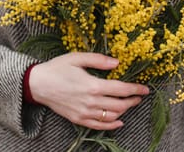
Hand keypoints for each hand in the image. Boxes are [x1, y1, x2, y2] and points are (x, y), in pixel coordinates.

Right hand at [28, 52, 149, 129]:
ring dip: (124, 111)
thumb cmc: (57, 68)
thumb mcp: (77, 58)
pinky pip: (99, 126)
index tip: (145, 89)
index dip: (135, 89)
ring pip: (111, 116)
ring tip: (129, 104)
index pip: (121, 90)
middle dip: (132, 101)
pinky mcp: (78, 119)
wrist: (38, 84)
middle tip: (138, 96)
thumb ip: (98, 60)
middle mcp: (90, 102)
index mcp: (92, 85)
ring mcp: (84, 113)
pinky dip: (111, 125)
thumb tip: (117, 63)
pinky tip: (119, 122)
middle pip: (119, 105)